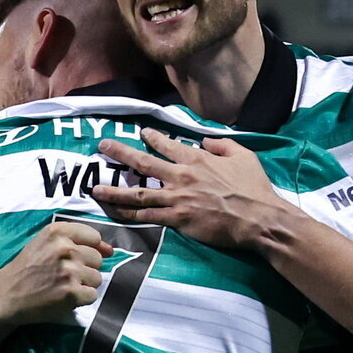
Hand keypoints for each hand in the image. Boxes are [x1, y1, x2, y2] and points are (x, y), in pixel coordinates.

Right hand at [0, 221, 113, 326]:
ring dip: (84, 284)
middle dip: (85, 268)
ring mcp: (69, 271)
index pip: (94, 237)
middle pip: (97, 259)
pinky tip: (64, 297)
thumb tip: (111, 250)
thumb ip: (77, 241)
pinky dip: (81, 299)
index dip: (88, 249)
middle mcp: (65, 248)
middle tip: (64, 275)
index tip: (74, 258)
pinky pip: (92, 295)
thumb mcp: (45, 244)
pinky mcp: (71, 292)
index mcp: (57, 232)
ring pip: (97, 278)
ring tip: (63, 286)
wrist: (6, 295)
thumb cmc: (27, 268)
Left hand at [93, 128, 280, 248]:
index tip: (142, 133)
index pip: (167, 144)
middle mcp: (181, 176)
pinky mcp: (177, 220)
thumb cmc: (253, 188)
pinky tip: (114, 214)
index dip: (152, 137)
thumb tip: (205, 142)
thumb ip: (222, 145)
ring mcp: (176, 198)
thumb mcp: (244, 156)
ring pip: (137, 193)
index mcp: (196, 159)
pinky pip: (147, 217)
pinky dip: (128, 215)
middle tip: (103, 146)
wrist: (257, 218)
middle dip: (121, 153)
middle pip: (143, 162)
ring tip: (95, 189)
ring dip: (114, 190)